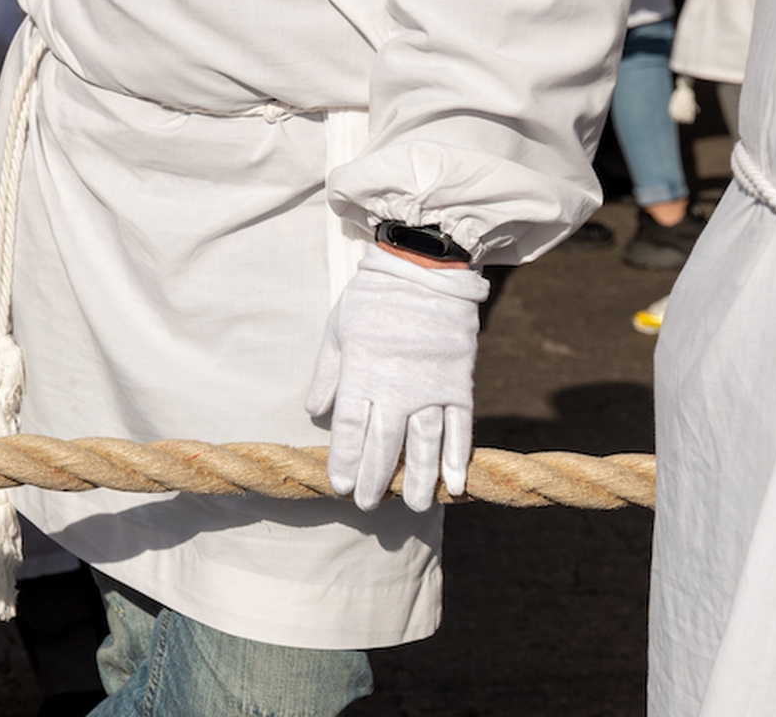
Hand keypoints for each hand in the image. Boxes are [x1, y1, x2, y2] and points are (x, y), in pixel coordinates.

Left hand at [305, 247, 488, 511]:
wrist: (425, 270)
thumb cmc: (372, 299)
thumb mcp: (338, 330)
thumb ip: (327, 374)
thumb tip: (314, 412)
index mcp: (362, 371)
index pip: (350, 428)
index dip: (345, 461)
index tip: (340, 487)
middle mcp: (397, 386)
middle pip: (385, 443)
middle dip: (376, 478)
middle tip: (370, 506)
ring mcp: (432, 386)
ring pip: (425, 442)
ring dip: (419, 477)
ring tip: (415, 505)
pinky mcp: (460, 382)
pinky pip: (460, 426)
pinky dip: (458, 455)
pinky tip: (454, 482)